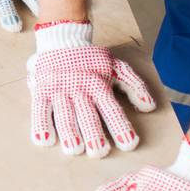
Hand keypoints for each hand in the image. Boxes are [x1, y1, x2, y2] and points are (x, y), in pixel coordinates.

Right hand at [27, 20, 155, 156]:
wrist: (62, 38)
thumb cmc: (91, 59)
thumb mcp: (116, 67)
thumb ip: (134, 86)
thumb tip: (150, 106)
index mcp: (99, 84)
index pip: (111, 108)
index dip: (120, 126)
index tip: (128, 143)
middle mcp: (79, 88)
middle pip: (87, 114)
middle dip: (93, 134)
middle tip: (99, 152)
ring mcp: (59, 90)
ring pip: (64, 114)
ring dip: (69, 132)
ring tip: (74, 149)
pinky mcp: (42, 90)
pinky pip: (40, 108)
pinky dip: (41, 124)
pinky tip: (45, 140)